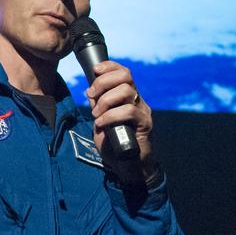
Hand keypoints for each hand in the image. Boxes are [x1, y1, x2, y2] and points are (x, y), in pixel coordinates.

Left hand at [85, 60, 158, 184]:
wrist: (129, 168)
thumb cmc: (115, 145)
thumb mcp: (102, 121)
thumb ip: (99, 106)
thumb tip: (90, 89)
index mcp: (129, 97)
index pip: (124, 72)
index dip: (110, 66)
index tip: (95, 70)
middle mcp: (139, 101)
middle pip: (125, 76)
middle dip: (103, 82)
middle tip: (91, 95)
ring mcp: (143, 112)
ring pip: (126, 91)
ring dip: (105, 101)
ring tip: (96, 115)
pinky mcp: (145, 124)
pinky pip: (128, 111)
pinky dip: (110, 115)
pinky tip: (101, 124)